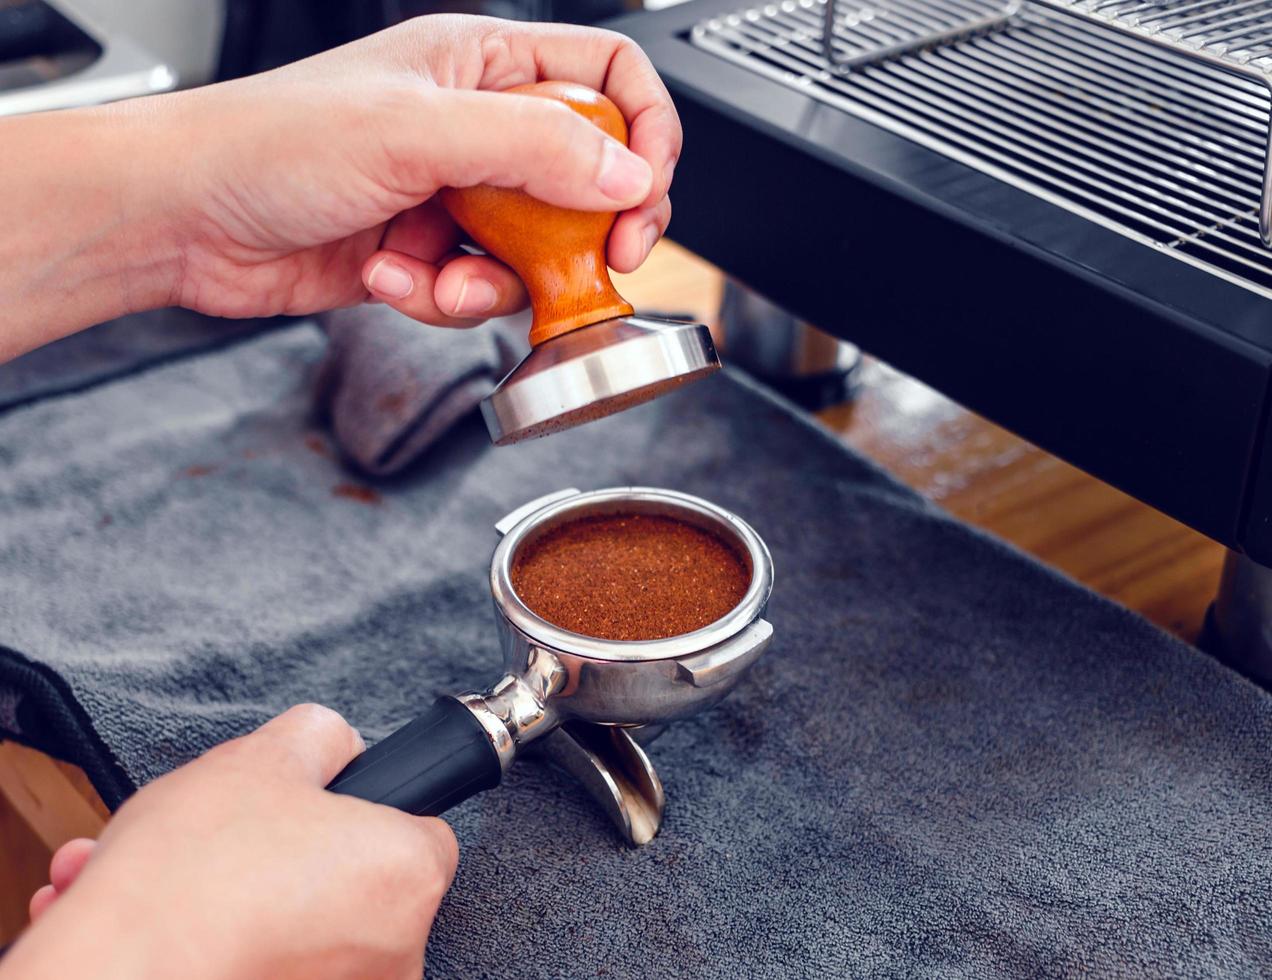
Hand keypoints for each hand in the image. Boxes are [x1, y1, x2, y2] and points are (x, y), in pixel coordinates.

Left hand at [0, 15, 680, 358]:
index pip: (605, 79)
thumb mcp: (418, 131)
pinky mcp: (426, 253)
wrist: (186, 219)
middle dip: (592, 229)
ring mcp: (452, 194)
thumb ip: (535, 149)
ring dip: (499, 280)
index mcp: (480, 65)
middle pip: (586, 176)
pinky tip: (394, 281)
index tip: (643, 195)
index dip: (644, 134)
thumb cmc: (270, 144)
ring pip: (536, 250)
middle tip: (601, 263)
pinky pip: (477, 290)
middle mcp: (474, 126)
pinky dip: (444, 298)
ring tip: (443, 278)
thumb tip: (628, 175)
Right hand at [2, 705, 457, 979]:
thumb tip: (336, 743)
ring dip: (228, 898)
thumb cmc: (196, 874)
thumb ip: (319, 738)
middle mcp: (394, 955)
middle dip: (279, 857)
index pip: (417, 829)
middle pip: (348, 882)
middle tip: (219, 838)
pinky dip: (215, 945)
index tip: (314, 810)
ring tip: (155, 872)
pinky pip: (262, 966)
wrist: (112, 975)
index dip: (362, 809)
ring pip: (293, 929)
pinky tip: (149, 919)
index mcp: (408, 877)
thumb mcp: (262, 759)